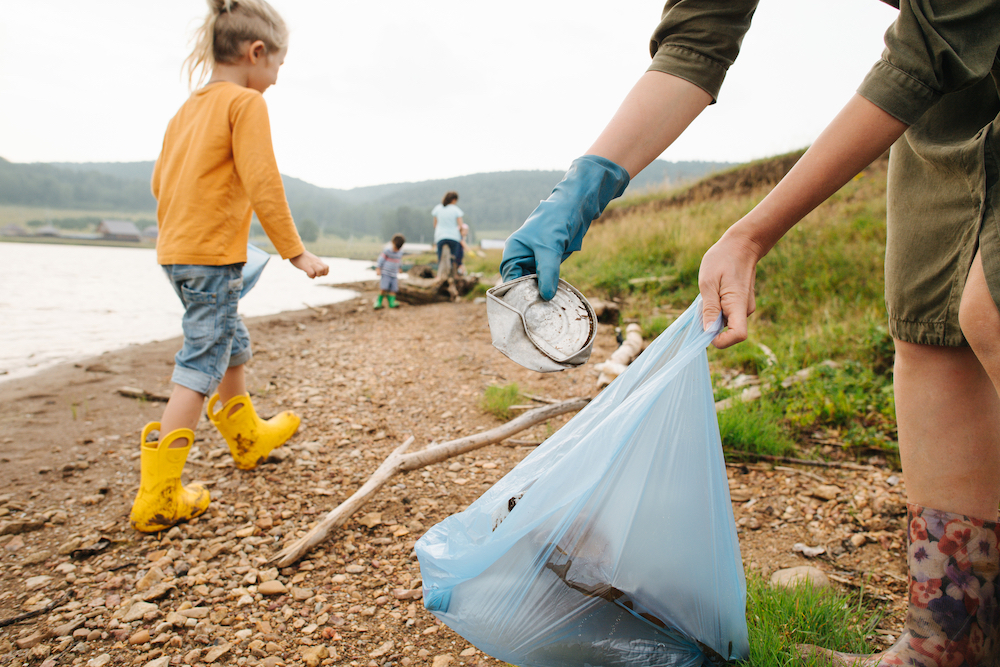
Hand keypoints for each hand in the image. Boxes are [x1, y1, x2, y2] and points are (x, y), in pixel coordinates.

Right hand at [290, 250, 328, 278]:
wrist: (294, 252)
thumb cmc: (301, 257)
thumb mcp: (310, 259)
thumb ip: (314, 264)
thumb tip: (314, 273)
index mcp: (317, 260)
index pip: (326, 267)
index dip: (323, 272)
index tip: (317, 272)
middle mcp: (316, 261)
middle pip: (325, 269)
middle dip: (321, 274)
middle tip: (315, 273)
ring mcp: (311, 263)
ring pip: (320, 271)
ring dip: (316, 274)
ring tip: (311, 273)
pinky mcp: (306, 266)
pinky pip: (312, 273)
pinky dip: (310, 276)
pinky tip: (307, 273)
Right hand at [500, 155, 628, 299]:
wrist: (573, 209)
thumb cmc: (555, 223)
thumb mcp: (550, 250)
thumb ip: (548, 273)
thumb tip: (546, 296)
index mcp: (513, 252)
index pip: (509, 281)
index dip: (518, 295)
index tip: (530, 308)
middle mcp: (520, 258)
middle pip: (520, 285)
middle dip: (530, 295)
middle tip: (541, 310)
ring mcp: (533, 261)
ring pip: (533, 284)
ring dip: (541, 292)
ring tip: (549, 306)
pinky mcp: (546, 263)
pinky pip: (544, 280)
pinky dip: (549, 287)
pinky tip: (556, 296)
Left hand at [698, 230, 761, 348]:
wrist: (742, 244)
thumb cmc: (723, 259)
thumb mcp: (708, 282)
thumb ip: (709, 308)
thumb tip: (708, 332)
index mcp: (738, 305)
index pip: (738, 335)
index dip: (722, 341)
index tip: (706, 331)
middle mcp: (745, 309)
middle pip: (728, 330)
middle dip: (711, 323)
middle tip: (703, 300)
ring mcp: (745, 306)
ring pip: (725, 321)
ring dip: (713, 313)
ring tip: (710, 291)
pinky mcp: (741, 303)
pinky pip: (727, 313)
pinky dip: (717, 307)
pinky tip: (715, 290)